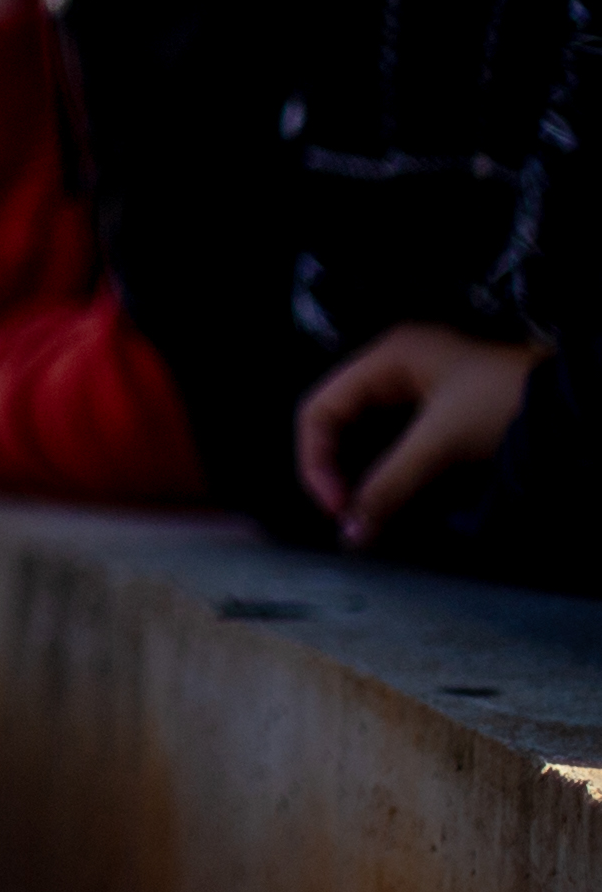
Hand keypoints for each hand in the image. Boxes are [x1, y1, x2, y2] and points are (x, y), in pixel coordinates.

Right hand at [295, 323, 545, 546]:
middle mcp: (395, 370)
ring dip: (364, 478)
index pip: (320, 410)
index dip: (316, 460)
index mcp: (387, 357)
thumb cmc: (509, 401)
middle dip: (339, 473)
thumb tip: (350, 534)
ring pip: (366, 440)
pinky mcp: (440, 417)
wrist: (582, 407)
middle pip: (339, 424)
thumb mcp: (442, 442)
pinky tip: (395, 499)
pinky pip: (395, 448)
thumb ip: (389, 486)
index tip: (336, 507)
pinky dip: (390, 476)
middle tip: (350, 515)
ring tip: (371, 513)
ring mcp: (419, 391)